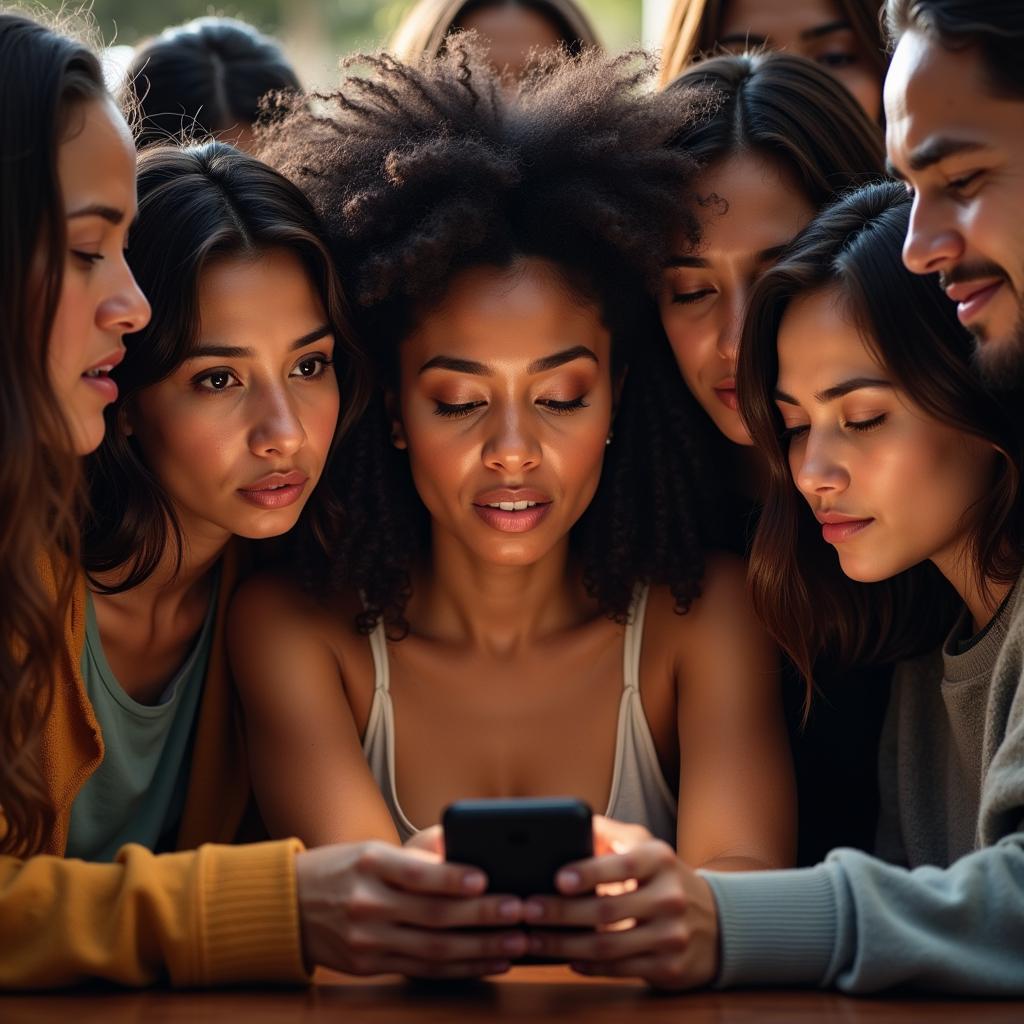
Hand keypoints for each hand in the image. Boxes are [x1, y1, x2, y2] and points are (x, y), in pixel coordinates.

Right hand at [295, 842, 526, 978]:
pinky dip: (460, 968)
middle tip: (520, 910)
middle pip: (432, 915)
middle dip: (482, 916)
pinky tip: (490, 963)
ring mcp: (367, 939)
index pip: (416, 873)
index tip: (486, 878)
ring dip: (480, 948)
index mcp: (369, 863)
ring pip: (433, 949)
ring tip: (517, 942)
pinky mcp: (369, 966)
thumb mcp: (372, 848)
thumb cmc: (342, 868)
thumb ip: (417, 853)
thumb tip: (464, 850)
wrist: (290, 905)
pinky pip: (422, 970)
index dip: (452, 878)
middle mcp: (367, 902)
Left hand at [520, 826, 719, 989]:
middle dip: (561, 913)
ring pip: (609, 947)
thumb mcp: (647, 846)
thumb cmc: (665, 879)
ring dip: (564, 945)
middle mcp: (669, 897)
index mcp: (660, 860)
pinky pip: (620, 969)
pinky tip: (565, 958)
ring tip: (533, 939)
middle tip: (527, 910)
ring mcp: (671, 936)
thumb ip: (610, 833)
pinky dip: (588, 966)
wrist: (718, 924)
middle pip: (607, 911)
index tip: (557, 878)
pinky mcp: (669, 968)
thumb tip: (572, 821)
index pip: (622, 865)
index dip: (588, 872)